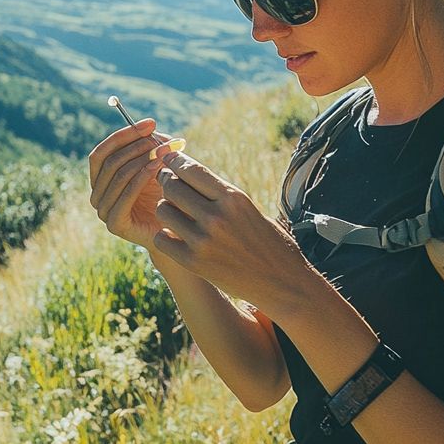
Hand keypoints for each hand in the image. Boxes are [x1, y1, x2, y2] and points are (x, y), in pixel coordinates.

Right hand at [88, 118, 174, 247]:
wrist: (177, 233)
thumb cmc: (168, 197)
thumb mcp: (160, 166)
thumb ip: (153, 147)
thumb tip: (151, 127)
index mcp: (101, 180)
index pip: (102, 151)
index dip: (124, 134)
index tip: (150, 123)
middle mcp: (97, 194)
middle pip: (109, 161)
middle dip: (135, 145)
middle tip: (158, 137)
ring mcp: (103, 210)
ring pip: (117, 174)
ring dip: (141, 158)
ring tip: (163, 151)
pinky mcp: (114, 224)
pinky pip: (125, 194)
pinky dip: (140, 177)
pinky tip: (158, 168)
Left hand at [152, 151, 313, 304]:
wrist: (282, 284)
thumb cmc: (269, 242)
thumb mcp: (249, 209)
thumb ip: (220, 194)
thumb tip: (188, 173)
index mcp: (234, 198)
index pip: (191, 170)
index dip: (175, 162)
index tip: (168, 159)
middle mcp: (217, 216)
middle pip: (172, 187)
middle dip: (166, 182)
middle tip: (166, 183)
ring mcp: (203, 241)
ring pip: (163, 211)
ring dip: (165, 208)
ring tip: (172, 211)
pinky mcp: (194, 263)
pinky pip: (161, 239)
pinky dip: (164, 235)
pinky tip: (174, 236)